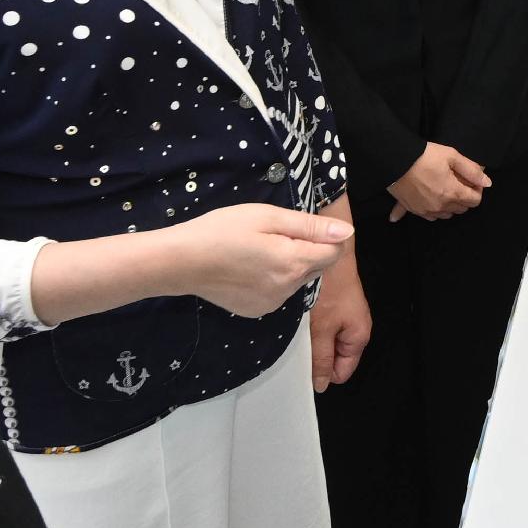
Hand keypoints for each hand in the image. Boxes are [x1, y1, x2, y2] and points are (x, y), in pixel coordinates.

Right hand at [161, 201, 353, 316]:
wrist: (181, 261)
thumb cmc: (222, 230)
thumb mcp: (267, 217)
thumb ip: (310, 226)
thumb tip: (346, 232)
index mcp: (294, 263)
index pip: (335, 253)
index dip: (325, 236)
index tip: (301, 226)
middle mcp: (289, 289)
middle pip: (317, 267)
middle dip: (306, 250)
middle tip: (273, 235)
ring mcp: (273, 304)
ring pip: (297, 280)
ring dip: (289, 265)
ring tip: (257, 250)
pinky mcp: (257, 311)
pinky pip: (279, 292)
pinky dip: (272, 279)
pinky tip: (248, 268)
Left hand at [307, 251, 373, 387]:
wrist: (327, 250)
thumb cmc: (330, 284)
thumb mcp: (322, 329)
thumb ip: (321, 359)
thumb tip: (322, 383)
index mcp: (359, 336)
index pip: (342, 372)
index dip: (323, 373)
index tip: (306, 368)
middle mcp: (355, 326)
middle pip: (333, 356)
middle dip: (316, 354)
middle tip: (302, 343)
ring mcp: (344, 314)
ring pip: (325, 339)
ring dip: (311, 337)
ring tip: (301, 326)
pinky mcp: (334, 303)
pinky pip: (321, 324)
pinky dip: (310, 323)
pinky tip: (301, 315)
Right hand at [388, 141, 492, 221]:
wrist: (394, 160)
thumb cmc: (424, 155)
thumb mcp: (452, 156)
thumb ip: (472, 170)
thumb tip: (487, 182)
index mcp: (452, 193)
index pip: (475, 201)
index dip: (477, 190)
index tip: (472, 180)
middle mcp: (440, 206)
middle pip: (461, 209)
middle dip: (464, 197)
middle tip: (459, 182)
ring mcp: (426, 210)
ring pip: (446, 214)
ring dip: (449, 205)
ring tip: (445, 189)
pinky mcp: (412, 209)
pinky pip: (427, 216)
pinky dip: (430, 211)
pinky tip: (427, 203)